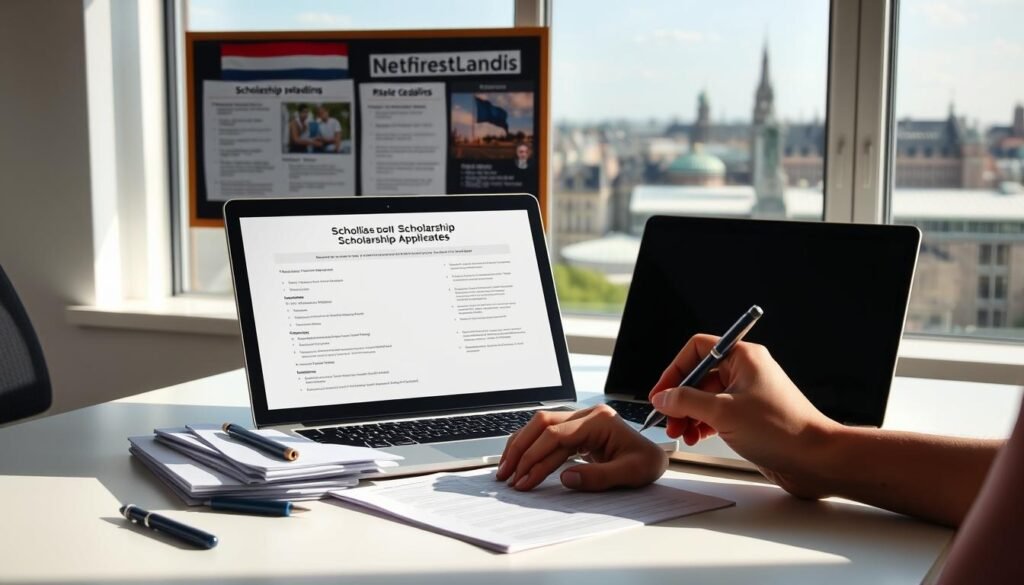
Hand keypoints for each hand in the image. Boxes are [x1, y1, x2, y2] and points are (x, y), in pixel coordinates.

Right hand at [495, 405, 667, 490]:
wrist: (655, 457)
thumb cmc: (647, 463)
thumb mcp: (631, 474)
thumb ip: (599, 477)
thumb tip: (565, 478)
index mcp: (599, 420)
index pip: (556, 434)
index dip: (535, 457)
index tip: (522, 479)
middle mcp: (586, 415)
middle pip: (542, 424)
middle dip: (520, 449)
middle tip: (505, 475)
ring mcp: (580, 419)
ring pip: (540, 426)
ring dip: (521, 447)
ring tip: (506, 470)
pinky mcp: (576, 429)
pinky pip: (547, 434)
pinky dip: (531, 447)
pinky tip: (520, 461)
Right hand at [649, 334, 840, 497]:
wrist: (815, 459)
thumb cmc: (782, 429)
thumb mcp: (723, 413)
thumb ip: (687, 402)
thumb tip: (664, 398)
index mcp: (744, 357)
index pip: (698, 349)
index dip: (676, 370)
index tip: (662, 392)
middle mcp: (747, 371)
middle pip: (699, 375)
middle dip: (680, 398)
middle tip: (668, 419)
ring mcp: (749, 394)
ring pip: (706, 397)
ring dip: (689, 414)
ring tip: (680, 432)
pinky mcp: (751, 416)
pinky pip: (718, 413)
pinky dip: (703, 424)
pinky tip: (696, 436)